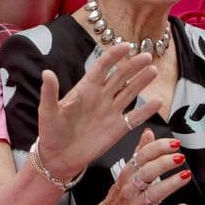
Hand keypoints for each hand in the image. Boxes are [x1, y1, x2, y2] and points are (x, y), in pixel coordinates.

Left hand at [35, 43, 162, 179]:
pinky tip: (157, 101)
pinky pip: (134, 117)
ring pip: (130, 92)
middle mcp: (100, 97)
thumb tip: (47, 73)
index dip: (114, 56)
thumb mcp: (48, 112)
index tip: (127, 46)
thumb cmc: (51, 133)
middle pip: (120, 76)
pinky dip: (146, 110)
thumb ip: (50, 93)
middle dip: (133, 65)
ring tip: (153, 71)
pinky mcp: (118, 128)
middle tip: (147, 56)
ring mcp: (110, 112)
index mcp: (85, 89)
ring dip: (142, 82)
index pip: (102, 67)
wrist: (59, 158)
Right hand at [86, 129, 191, 204]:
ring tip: (185, 175)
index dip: (158, 148)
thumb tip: (148, 133)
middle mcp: (132, 188)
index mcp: (128, 173)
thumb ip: (139, 152)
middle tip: (179, 157)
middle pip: (147, 172)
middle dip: (164, 163)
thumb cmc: (121, 195)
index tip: (173, 143)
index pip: (142, 156)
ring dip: (171, 184)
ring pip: (154, 193)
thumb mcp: (126, 172)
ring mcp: (139, 204)